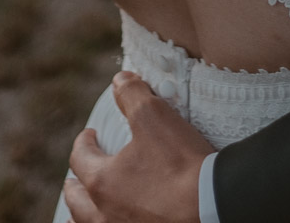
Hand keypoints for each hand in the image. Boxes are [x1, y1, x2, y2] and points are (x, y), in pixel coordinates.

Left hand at [64, 73, 211, 222]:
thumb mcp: (155, 116)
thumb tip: (120, 80)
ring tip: (82, 210)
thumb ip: (133, 94)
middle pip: (76, 199)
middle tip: (79, 175)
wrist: (214, 206)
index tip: (92, 135)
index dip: (84, 142)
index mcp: (101, 181)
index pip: (80, 158)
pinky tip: (113, 222)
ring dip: (81, 214)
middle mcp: (102, 213)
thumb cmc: (182, 165)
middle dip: (76, 183)